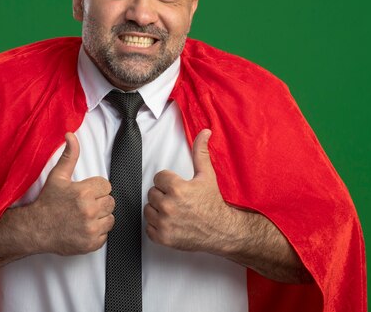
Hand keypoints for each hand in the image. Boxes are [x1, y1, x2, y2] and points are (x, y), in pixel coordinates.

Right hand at [24, 132, 114, 255]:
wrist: (35, 229)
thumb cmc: (47, 202)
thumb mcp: (58, 176)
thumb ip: (69, 154)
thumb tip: (71, 135)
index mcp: (84, 192)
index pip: (106, 186)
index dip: (96, 188)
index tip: (85, 193)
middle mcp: (89, 210)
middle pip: (110, 202)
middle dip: (99, 202)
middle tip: (84, 205)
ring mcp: (90, 228)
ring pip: (110, 219)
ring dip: (100, 218)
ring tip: (84, 216)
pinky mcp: (91, 244)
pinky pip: (105, 235)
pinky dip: (97, 233)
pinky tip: (83, 228)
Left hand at [144, 129, 240, 252]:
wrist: (222, 231)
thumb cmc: (214, 204)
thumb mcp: (207, 176)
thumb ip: (200, 152)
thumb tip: (204, 132)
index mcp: (177, 188)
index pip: (158, 178)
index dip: (169, 182)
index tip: (178, 188)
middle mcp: (169, 206)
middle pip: (152, 193)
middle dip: (163, 195)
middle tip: (178, 200)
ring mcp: (164, 223)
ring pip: (148, 210)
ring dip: (158, 210)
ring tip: (174, 211)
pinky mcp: (163, 238)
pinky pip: (149, 228)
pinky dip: (157, 227)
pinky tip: (171, 223)